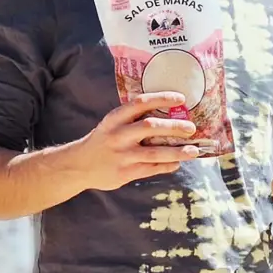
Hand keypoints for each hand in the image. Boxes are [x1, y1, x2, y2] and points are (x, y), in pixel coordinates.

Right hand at [70, 92, 201, 191]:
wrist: (78, 165)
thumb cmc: (103, 140)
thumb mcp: (112, 124)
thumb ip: (133, 120)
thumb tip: (169, 114)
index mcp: (115, 118)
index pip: (140, 103)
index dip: (162, 99)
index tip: (181, 99)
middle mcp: (118, 135)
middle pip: (150, 127)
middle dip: (174, 127)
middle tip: (191, 128)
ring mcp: (122, 156)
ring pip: (155, 152)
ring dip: (178, 152)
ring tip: (194, 151)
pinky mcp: (125, 173)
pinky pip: (152, 168)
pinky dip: (167, 166)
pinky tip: (177, 163)